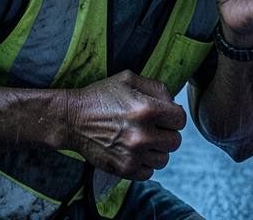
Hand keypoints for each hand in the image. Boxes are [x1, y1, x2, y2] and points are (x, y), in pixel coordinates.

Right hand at [62, 70, 186, 180]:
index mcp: (147, 109)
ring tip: (141, 140)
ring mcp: (134, 154)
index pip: (181, 119)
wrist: (71, 120)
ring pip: (164, 159)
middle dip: (166, 133)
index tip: (164, 116)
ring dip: (156, 150)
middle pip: (175, 141)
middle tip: (151, 128)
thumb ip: (157, 88)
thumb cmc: (101, 96)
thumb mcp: (128, 79)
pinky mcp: (124, 169)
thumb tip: (175, 105)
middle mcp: (143, 134)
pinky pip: (149, 172)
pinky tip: (133, 152)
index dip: (174, 116)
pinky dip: (144, 164)